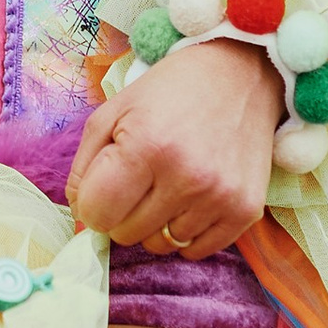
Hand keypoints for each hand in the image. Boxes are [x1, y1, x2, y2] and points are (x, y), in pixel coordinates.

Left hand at [69, 37, 280, 259]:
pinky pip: (197, 251)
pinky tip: (192, 199)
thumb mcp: (113, 113)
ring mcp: (220, 197)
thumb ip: (85, 167)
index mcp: (147, 146)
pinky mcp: (245, 211)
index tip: (104, 188)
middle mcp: (186, 176)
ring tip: (169, 184)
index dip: (93, 204)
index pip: (98, 215)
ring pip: (162, 245)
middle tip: (139, 182)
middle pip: (127, 234)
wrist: (238, 75)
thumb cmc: (168, 93)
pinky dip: (187, 232)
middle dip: (123, 213)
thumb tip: (82, 215)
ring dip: (157, 223)